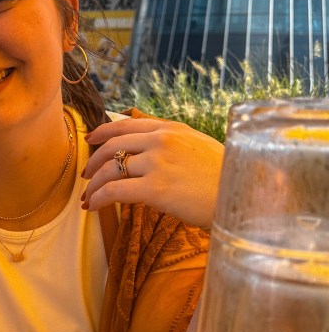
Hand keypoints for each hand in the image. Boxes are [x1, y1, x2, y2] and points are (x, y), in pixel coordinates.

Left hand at [80, 117, 223, 228]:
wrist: (244, 195)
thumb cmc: (226, 176)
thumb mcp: (200, 146)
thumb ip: (174, 142)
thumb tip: (149, 148)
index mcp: (171, 128)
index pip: (126, 124)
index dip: (103, 132)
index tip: (90, 140)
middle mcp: (161, 140)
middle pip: (112, 146)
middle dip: (93, 161)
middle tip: (85, 174)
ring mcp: (157, 163)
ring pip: (110, 169)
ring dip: (94, 184)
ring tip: (88, 197)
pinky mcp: (155, 188)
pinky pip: (114, 191)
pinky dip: (98, 198)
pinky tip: (93, 207)